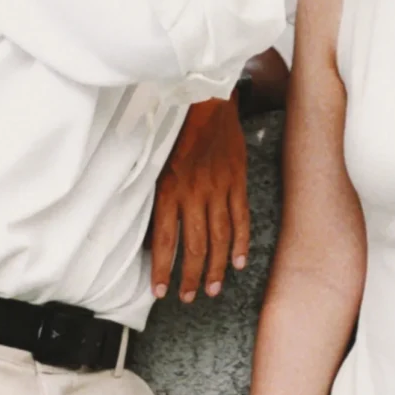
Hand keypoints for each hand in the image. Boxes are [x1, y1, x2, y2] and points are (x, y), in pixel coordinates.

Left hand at [150, 96, 249, 301]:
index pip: (166, 239)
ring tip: (213, 289)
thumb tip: (152, 233)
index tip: (160, 291)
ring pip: (219, 237)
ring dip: (217, 267)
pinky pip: (241, 218)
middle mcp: (194, 192)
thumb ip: (156, 196)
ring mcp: (219, 188)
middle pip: (195, 245)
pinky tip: (240, 262)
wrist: (206, 97)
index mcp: (169, 188)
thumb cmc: (175, 127)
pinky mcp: (237, 180)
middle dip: (191, 276)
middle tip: (188, 297)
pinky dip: (242, 242)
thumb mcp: (155, 160)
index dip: (163, 268)